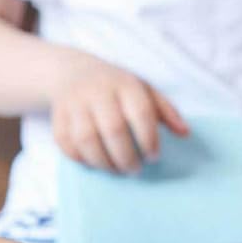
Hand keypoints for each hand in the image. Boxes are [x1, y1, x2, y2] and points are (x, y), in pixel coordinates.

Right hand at [50, 54, 187, 173]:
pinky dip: (82, 159)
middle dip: (126, 157)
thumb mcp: (144, 90)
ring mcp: (73, 104)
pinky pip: (67, 145)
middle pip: (112, 129)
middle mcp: (96, 91)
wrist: (72, 73)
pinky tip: (96, 163)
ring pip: (86, 140)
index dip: (149, 139)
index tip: (154, 156)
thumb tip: (184, 133)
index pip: (140, 113)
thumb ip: (166, 111)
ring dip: (104, 162)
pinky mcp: (57, 117)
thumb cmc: (116, 87)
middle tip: (135, 169)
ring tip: (117, 169)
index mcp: (123, 83)